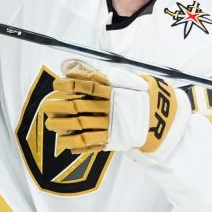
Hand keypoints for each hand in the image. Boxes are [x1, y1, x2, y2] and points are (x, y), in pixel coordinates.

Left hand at [40, 58, 187, 155]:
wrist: (165, 119)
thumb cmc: (143, 97)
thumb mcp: (127, 81)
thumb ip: (100, 76)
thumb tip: (73, 68)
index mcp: (114, 91)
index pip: (88, 86)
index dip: (70, 85)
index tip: (56, 84)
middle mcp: (110, 108)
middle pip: (80, 108)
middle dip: (60, 108)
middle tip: (46, 107)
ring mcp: (111, 125)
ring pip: (81, 126)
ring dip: (63, 126)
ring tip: (50, 125)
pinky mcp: (113, 140)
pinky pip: (91, 143)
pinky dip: (77, 144)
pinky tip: (65, 143)